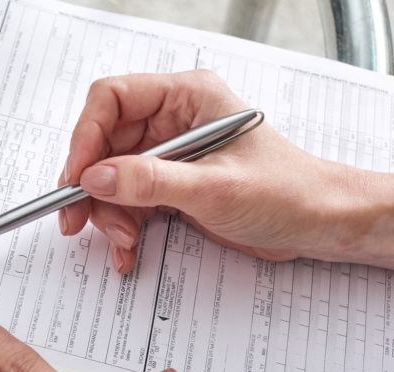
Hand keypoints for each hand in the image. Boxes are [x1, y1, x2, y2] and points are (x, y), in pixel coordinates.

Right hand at [59, 70, 393, 271]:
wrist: (318, 225)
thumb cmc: (287, 192)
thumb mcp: (213, 188)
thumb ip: (151, 181)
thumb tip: (96, 178)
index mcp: (186, 97)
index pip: (112, 99)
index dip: (86, 137)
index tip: (76, 177)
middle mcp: (173, 120)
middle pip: (103, 144)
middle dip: (90, 187)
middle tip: (76, 219)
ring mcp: (169, 155)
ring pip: (110, 179)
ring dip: (107, 215)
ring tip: (123, 242)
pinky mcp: (169, 186)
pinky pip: (127, 202)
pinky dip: (121, 228)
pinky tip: (128, 249)